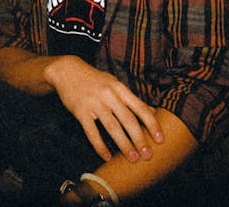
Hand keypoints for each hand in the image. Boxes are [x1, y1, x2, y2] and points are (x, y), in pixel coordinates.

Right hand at [44, 55, 163, 162]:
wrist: (68, 70)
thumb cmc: (95, 79)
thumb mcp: (114, 83)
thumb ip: (131, 98)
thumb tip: (152, 112)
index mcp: (119, 88)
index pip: (140, 107)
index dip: (152, 124)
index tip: (160, 139)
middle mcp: (109, 94)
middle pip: (128, 120)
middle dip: (140, 139)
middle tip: (148, 155)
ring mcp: (94, 103)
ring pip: (112, 127)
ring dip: (124, 145)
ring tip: (133, 159)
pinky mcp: (80, 111)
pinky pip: (92, 132)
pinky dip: (100, 146)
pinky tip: (107, 157)